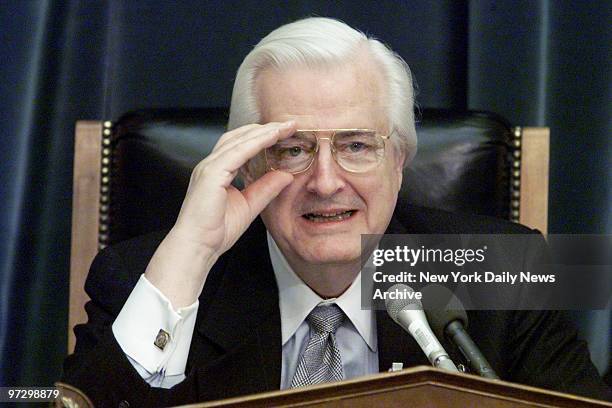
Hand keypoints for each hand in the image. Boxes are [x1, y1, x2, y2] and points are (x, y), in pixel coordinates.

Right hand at [145, 121, 295, 306]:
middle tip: (289, 124)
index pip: (241, 146)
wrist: (198, 246)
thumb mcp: (250, 205)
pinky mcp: (211, 174)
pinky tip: (271, 137)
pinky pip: (236, 152)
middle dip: (265, 128)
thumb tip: (286, 175)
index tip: (285, 132)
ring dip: (263, 131)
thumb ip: (266, 188)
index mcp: (218, 171)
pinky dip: (255, 142)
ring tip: (284, 127)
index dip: (262, 136)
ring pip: (239, 140)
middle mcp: (211, 165)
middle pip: (240, 136)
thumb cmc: (216, 231)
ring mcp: (209, 167)